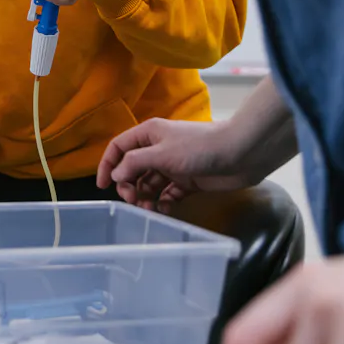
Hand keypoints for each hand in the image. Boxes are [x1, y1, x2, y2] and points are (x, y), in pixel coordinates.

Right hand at [95, 118, 262, 211]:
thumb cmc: (199, 148)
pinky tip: (165, 209)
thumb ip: (135, 163)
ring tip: (149, 209)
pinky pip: (168, 194)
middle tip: (133, 200)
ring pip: (150, 184)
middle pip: (133, 169)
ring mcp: (173, 166)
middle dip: (129, 186)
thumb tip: (115, 175)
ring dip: (145, 197)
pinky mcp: (188, 181)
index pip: (119, 148)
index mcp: (149, 135)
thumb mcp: (161, 153)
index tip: (102, 186)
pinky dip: (163, 202)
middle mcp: (158, 149)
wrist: (240, 154)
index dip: (107, 165)